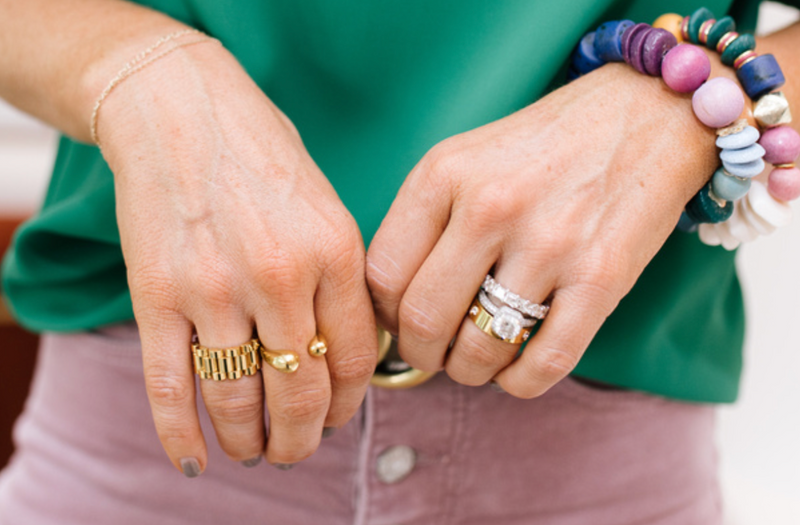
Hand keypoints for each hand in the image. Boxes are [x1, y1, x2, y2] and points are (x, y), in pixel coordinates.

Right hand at [98, 42, 376, 473]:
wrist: (181, 107)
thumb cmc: (263, 155)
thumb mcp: (327, 207)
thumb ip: (343, 278)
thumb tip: (351, 350)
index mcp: (336, 253)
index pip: (355, 360)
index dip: (349, 404)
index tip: (337, 418)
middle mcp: (282, 277)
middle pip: (303, 393)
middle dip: (302, 438)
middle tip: (295, 450)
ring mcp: (216, 289)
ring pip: (239, 400)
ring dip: (250, 442)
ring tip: (254, 452)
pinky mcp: (158, 293)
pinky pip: (170, 386)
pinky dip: (181, 434)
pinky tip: (193, 459)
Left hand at [366, 63, 720, 397]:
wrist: (644, 117)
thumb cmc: (542, 148)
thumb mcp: (464, 159)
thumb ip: (423, 223)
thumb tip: (393, 307)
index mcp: (443, 174)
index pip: (383, 276)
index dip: (384, 317)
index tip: (399, 324)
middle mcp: (490, 206)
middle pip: (423, 320)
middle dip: (419, 355)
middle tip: (432, 355)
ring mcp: (548, 243)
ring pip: (479, 350)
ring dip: (468, 371)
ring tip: (475, 360)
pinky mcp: (601, 277)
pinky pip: (544, 362)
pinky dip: (520, 383)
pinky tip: (516, 372)